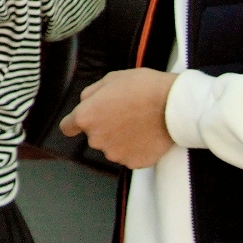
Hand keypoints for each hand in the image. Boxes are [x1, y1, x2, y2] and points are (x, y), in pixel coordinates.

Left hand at [59, 68, 177, 168]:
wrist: (175, 105)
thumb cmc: (142, 87)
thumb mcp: (110, 79)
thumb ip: (90, 95)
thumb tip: (85, 104)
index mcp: (86, 117)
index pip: (67, 127)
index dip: (74, 123)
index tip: (84, 121)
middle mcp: (96, 140)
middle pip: (93, 136)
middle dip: (104, 127)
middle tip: (124, 114)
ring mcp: (116, 154)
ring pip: (112, 147)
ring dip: (120, 139)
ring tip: (138, 123)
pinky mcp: (134, 163)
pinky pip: (130, 156)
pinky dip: (136, 148)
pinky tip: (146, 135)